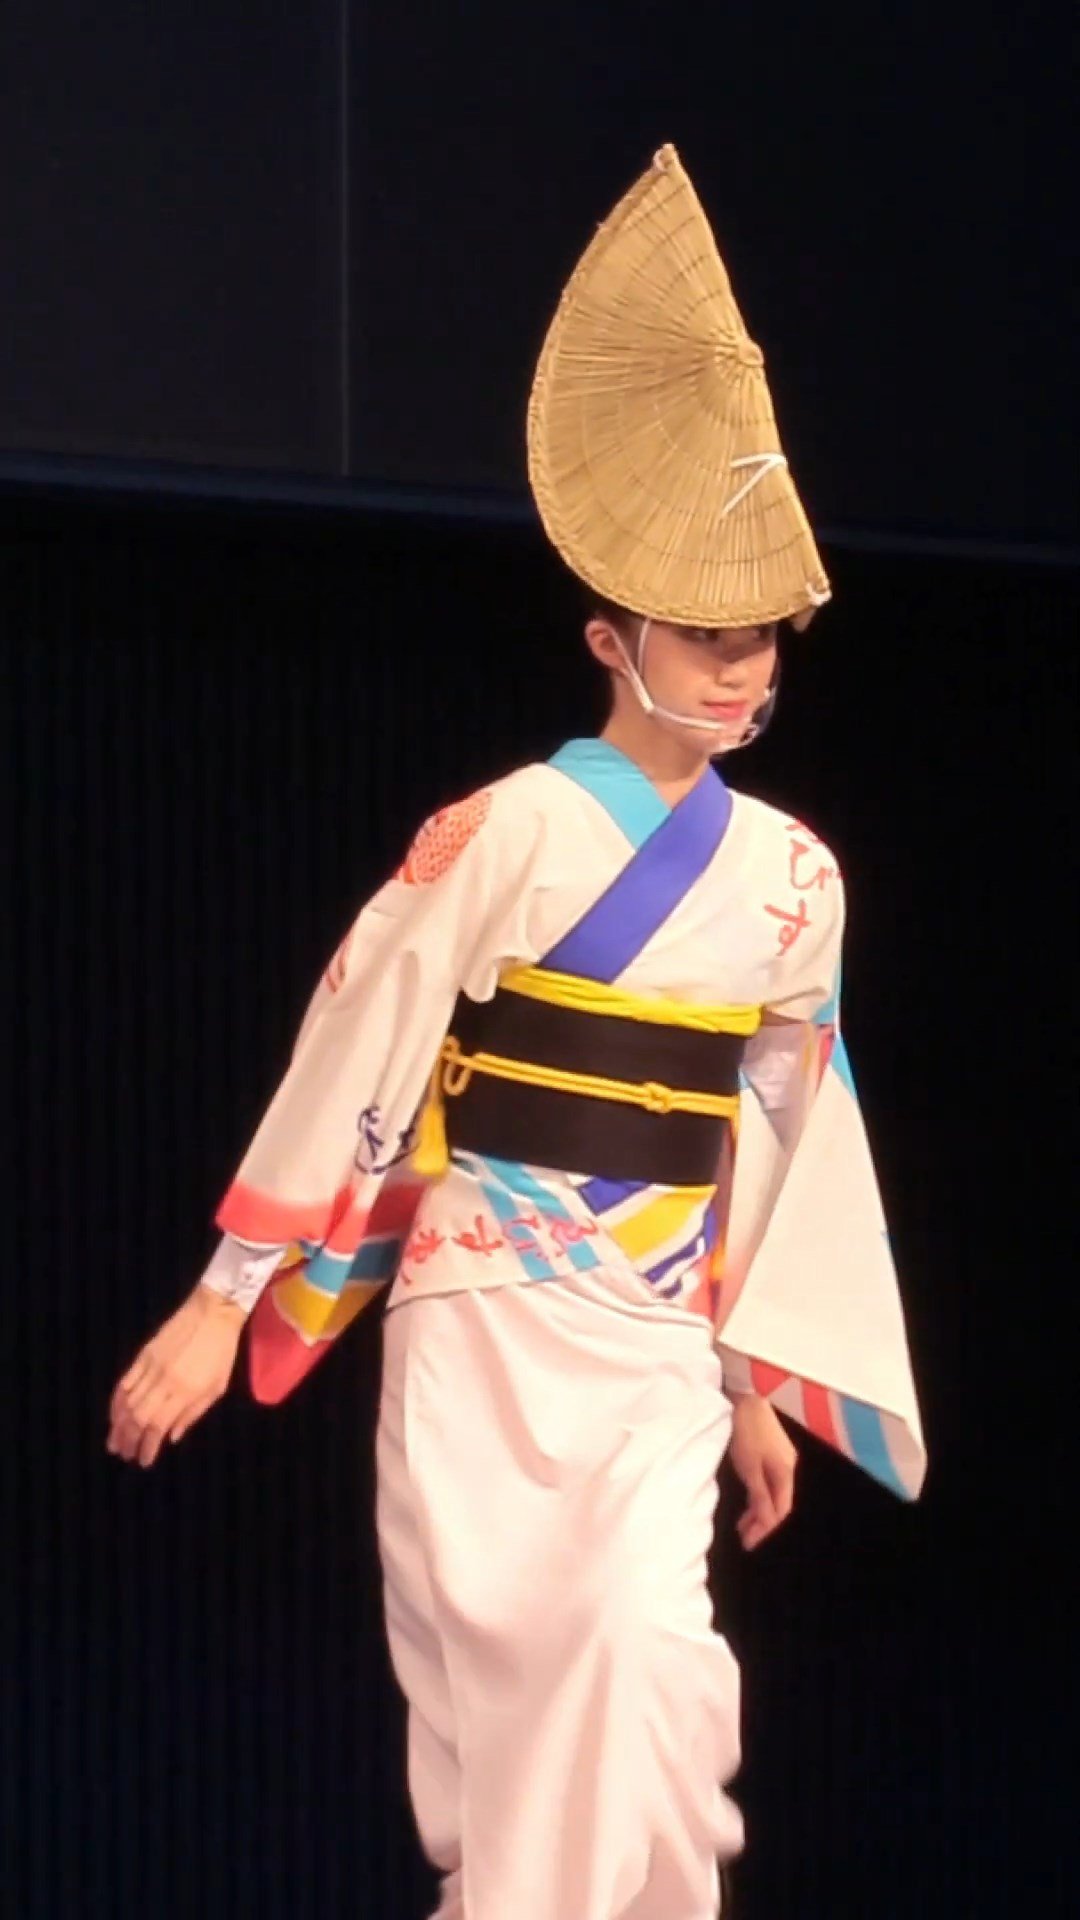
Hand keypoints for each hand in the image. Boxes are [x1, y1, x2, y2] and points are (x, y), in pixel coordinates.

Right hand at [106, 1286, 245, 1467]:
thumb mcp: (216, 1388)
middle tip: (124, 1454)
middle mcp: (164, 1381)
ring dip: (118, 1425)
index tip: (144, 1460)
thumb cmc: (221, 1352)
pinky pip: (125, 1382)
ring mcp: (151, 1367)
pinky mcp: (143, 1355)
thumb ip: (192, 1414)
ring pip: (127, 1402)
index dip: (148, 1446)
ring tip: (114, 1441)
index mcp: (185, 1391)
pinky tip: (114, 1414)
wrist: (212, 1312)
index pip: (158, 1426)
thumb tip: (171, 1437)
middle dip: (128, 1440)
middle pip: (138, 1417)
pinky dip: (117, 1400)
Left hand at [728, 1393, 797, 1550]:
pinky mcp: (770, 1449)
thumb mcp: (749, 1467)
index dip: (766, 1529)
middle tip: (744, 1537)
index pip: (780, 1509)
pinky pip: (767, 1480)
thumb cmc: (746, 1429)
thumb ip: (758, 1494)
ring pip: (772, 1492)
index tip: (750, 1543)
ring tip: (742, 1524)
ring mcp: (780, 1457)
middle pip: (778, 1502)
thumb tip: (767, 1522)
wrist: (745, 1394)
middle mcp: (787, 1465)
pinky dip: (757, 1493)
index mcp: (785, 1471)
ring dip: (758, 1509)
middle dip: (762, 1522)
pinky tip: (747, 1499)